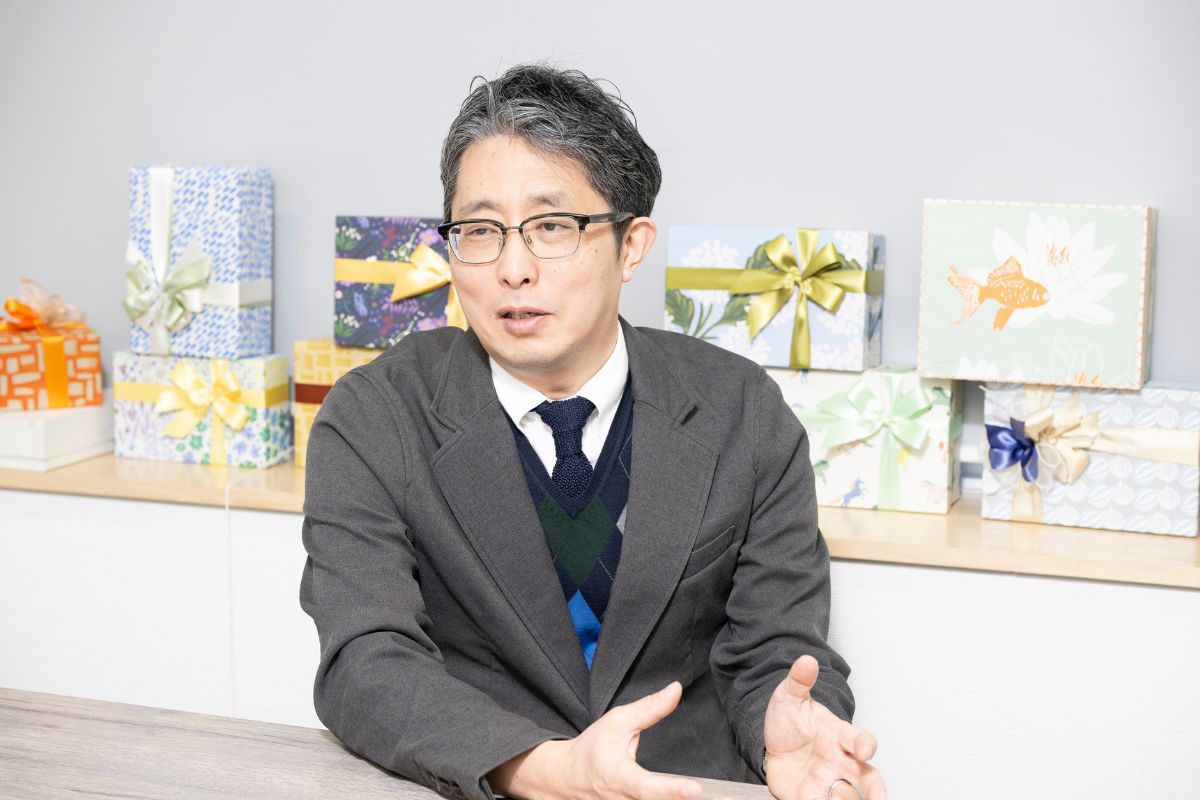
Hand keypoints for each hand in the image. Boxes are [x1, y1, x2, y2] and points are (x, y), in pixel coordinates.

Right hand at [488, 681, 703, 799]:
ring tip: (705, 796)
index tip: (695, 790)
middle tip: (717, 795)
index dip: (671, 790)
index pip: (647, 787)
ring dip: (676, 799)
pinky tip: (680, 795)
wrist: (568, 776)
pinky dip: (668, 798)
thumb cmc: (592, 749)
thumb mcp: (617, 722)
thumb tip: (675, 690)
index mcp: (618, 777)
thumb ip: (650, 708)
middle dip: (679, 795)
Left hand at [762, 656, 886, 799]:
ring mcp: (828, 782)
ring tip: (836, 795)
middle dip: (875, 789)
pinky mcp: (812, 798)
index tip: (866, 749)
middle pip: (867, 777)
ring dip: (847, 798)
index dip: (865, 744)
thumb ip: (799, 681)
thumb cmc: (790, 722)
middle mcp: (840, 762)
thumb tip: (806, 660)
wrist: (771, 746)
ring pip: (849, 796)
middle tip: (879, 797)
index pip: (860, 739)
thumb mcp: (789, 698)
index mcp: (838, 736)